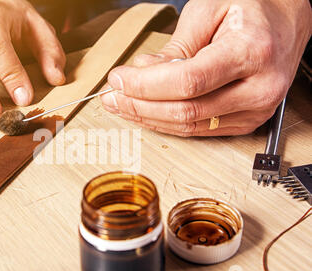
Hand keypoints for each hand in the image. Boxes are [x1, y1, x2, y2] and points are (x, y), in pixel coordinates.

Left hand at [101, 0, 311, 135]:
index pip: (188, 82)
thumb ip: (176, 47)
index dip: (146, 85)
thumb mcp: (209, 11)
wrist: (285, 23)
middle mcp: (260, 87)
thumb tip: (143, 74)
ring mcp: (255, 110)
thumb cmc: (252, 9)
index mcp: (252, 52)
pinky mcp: (246, 121)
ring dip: (149, 118)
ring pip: (189, 127)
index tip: (119, 80)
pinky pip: (198, 130)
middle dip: (140, 105)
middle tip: (114, 96)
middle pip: (186, 111)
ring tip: (123, 105)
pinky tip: (147, 112)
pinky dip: (168, 122)